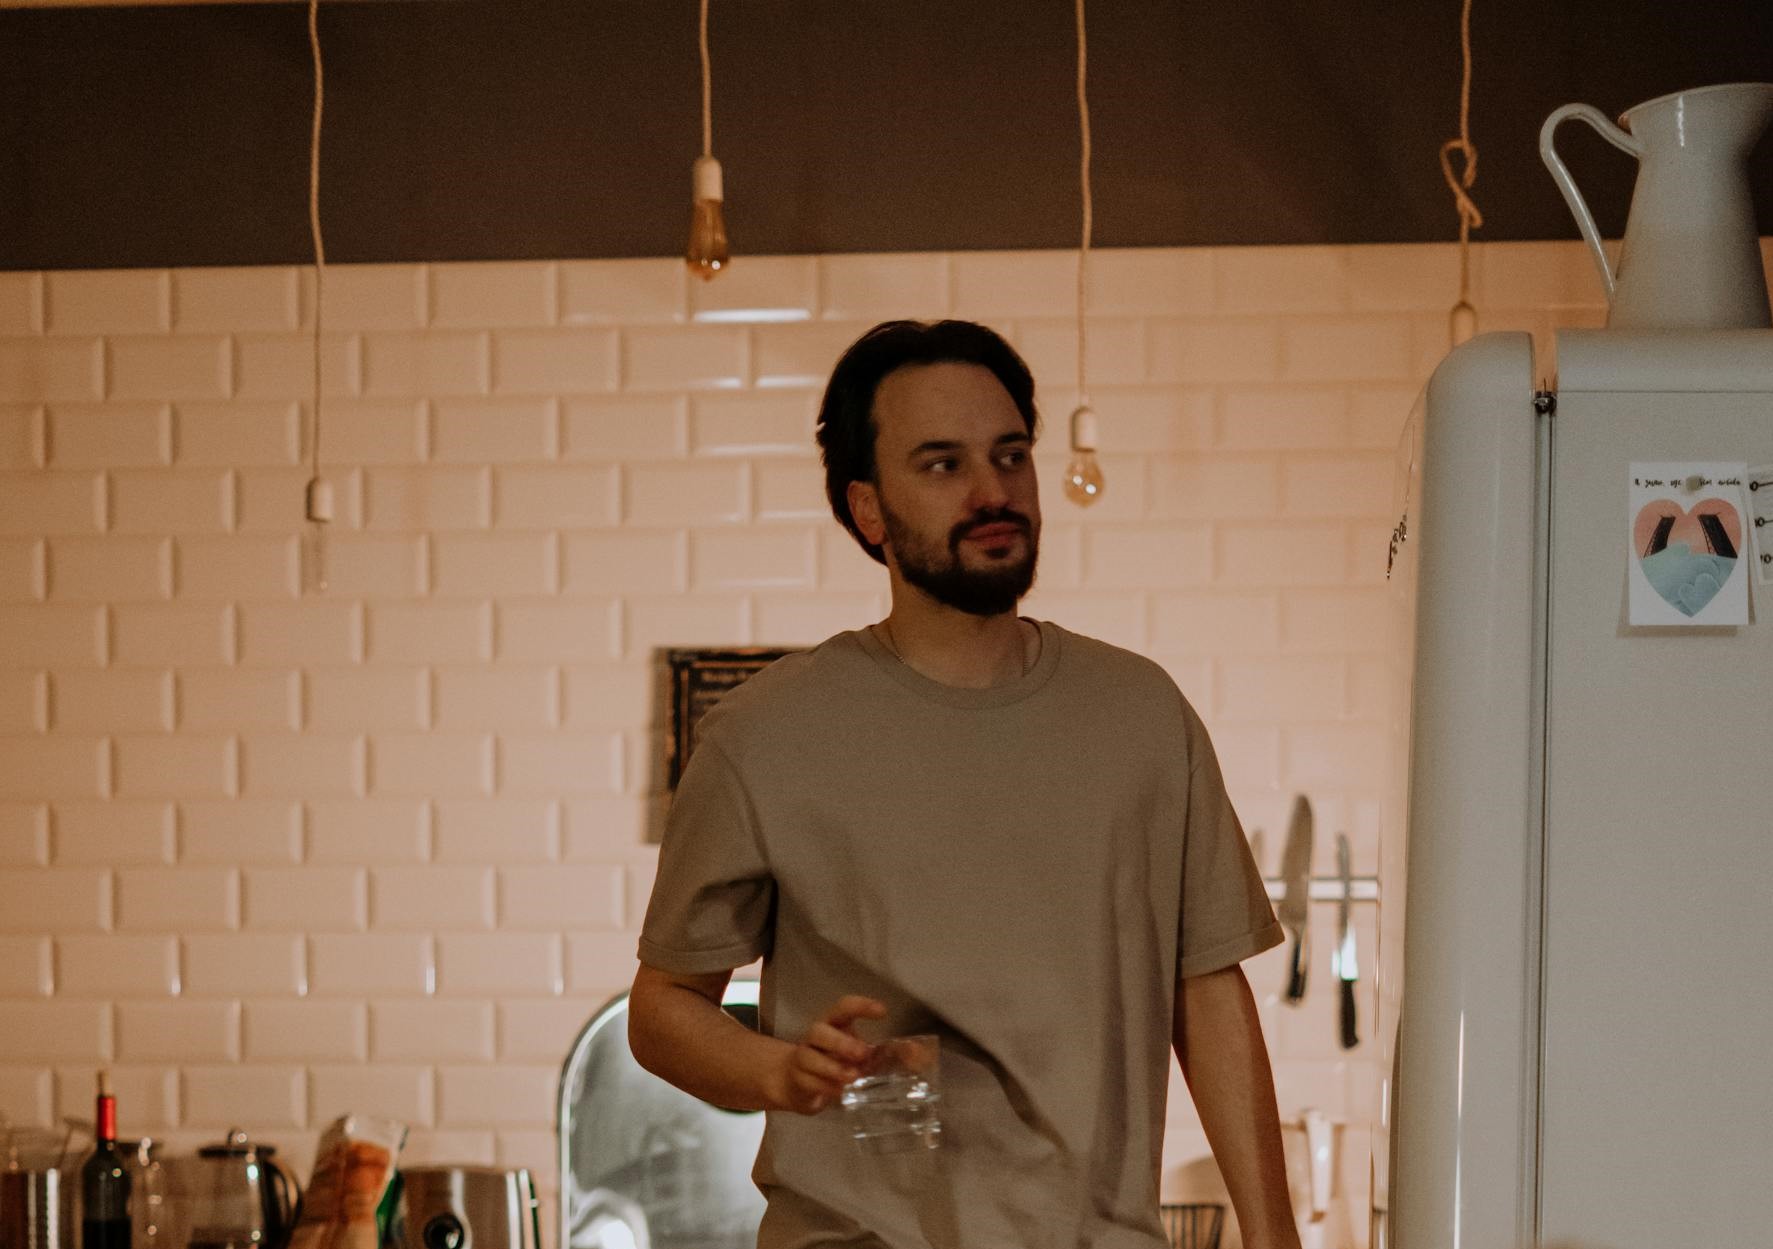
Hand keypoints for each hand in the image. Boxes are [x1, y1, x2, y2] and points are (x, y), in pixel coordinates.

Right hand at [770, 994, 886, 1114]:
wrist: (799, 1083)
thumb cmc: (835, 1061)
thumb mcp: (856, 1053)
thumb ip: (877, 1053)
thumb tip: (908, 1054)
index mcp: (833, 1023)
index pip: (843, 1008)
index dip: (860, 1006)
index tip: (882, 1011)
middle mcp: (815, 1037)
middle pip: (818, 1031)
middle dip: (840, 1042)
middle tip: (862, 1053)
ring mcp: (803, 1058)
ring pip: (808, 1057)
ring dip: (832, 1067)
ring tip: (853, 1076)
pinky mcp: (798, 1080)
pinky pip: (809, 1082)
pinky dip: (826, 1086)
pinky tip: (840, 1091)